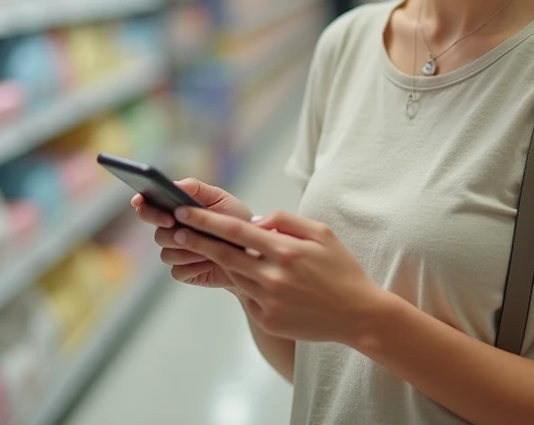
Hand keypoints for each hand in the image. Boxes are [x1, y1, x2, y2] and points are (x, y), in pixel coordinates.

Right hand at [132, 178, 251, 289]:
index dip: (142, 204)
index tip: (140, 201)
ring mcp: (177, 253)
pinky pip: (178, 271)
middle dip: (164, 227)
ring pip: (166, 253)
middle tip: (174, 222)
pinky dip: (194, 266)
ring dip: (187, 248)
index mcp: (177, 212)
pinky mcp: (184, 272)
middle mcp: (173, 232)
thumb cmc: (237, 221)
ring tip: (208, 244)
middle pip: (156, 232)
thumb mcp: (221, 199)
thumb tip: (174, 184)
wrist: (254, 253)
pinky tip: (209, 261)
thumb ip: (197, 189)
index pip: (149, 207)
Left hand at [170, 206, 387, 344]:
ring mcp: (268, 301)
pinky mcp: (268, 320)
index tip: (184, 213)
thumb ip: (286, 221)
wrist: (357, 315)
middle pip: (224, 255)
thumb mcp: (321, 233)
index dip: (206, 221)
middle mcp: (272, 276)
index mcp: (285, 250)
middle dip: (196, 241)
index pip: (235, 231)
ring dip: (217, 263)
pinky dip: (245, 286)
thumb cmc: (341, 269)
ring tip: (201, 249)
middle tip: (176, 231)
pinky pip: (248, 298)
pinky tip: (249, 278)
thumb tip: (255, 222)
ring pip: (234, 276)